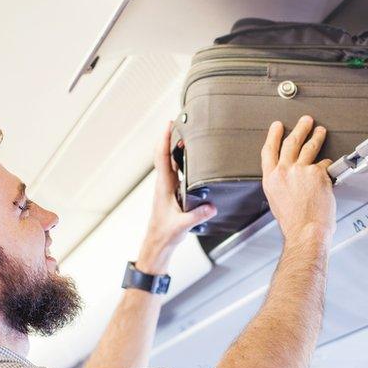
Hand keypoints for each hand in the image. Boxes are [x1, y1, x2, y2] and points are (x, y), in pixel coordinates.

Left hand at [137, 123, 216, 273]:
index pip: (162, 158)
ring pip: (168, 162)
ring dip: (174, 148)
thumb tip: (211, 206)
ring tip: (184, 135)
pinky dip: (179, 161)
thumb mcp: (182, 225)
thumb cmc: (164, 235)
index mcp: (163, 187)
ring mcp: (166, 188)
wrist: (157, 245)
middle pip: (164, 154)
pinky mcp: (170, 193)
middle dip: (170, 137)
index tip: (170, 124)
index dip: (164, 139)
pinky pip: (174, 172)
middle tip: (179, 123)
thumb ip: (196, 215)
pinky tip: (188, 160)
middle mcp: (163, 184)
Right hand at [261, 116, 335, 244]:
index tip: (277, 126)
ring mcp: (301, 171)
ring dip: (316, 136)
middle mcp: (284, 172)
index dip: (273, 136)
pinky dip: (328, 164)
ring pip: (309, 147)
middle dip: (299, 129)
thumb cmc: (294, 223)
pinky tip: (330, 165)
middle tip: (305, 121)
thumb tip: (288, 178)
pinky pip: (325, 164)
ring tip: (320, 131)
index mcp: (271, 180)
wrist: (306, 231)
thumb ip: (281, 184)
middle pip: (290, 142)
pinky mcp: (317, 173)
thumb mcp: (277, 201)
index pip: (269, 151)